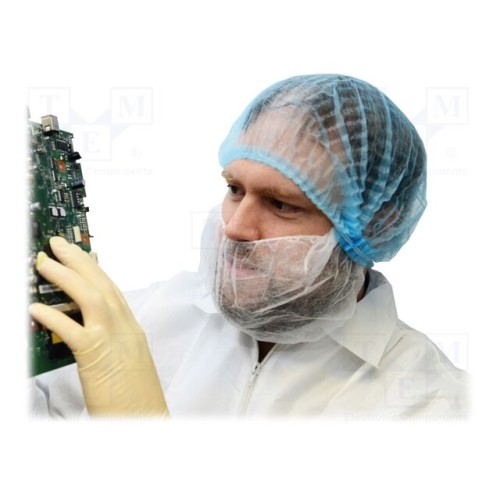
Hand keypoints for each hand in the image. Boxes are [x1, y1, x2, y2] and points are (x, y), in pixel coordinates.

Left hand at [29, 236, 168, 416]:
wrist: (148, 419)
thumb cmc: (137, 397)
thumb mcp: (128, 361)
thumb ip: (111, 342)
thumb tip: (88, 330)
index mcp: (131, 329)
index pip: (112, 290)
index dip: (95, 269)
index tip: (81, 254)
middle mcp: (125, 327)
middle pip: (101, 284)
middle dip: (79, 260)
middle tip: (58, 244)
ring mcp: (112, 339)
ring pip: (90, 296)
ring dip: (65, 276)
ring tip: (43, 262)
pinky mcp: (96, 356)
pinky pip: (71, 330)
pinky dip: (53, 315)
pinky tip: (36, 308)